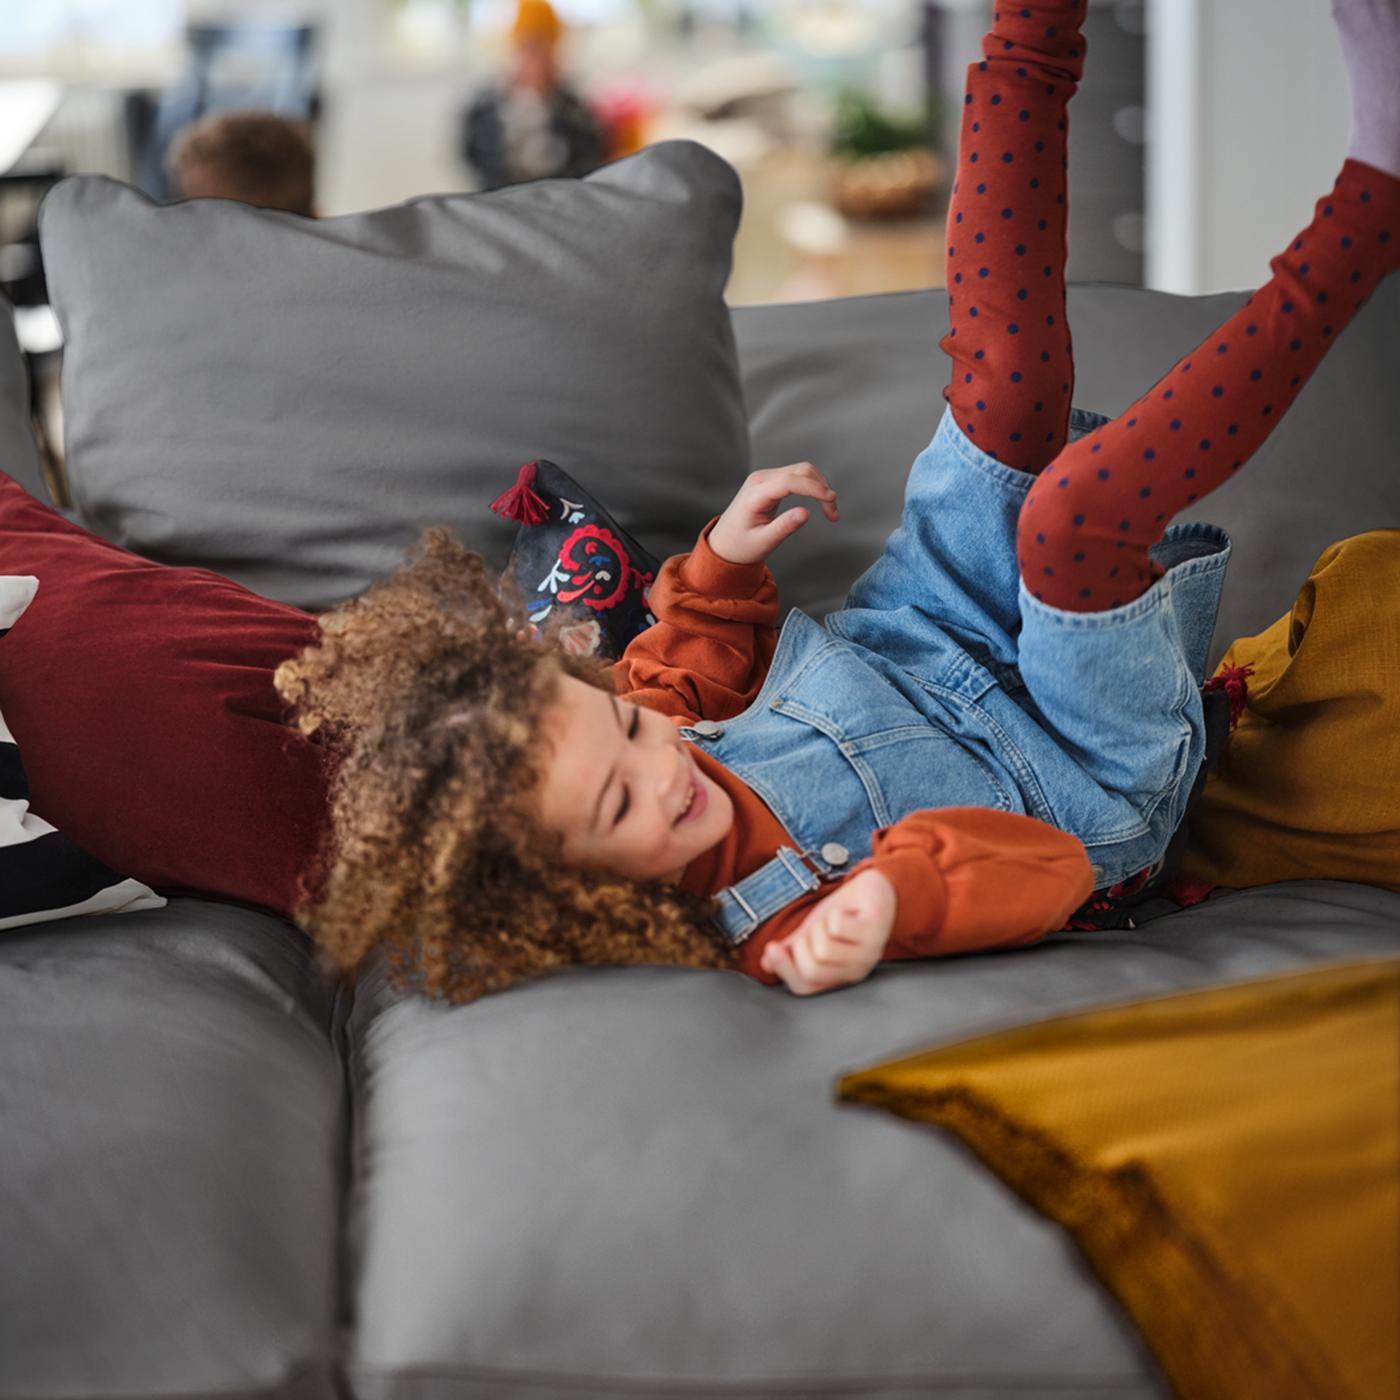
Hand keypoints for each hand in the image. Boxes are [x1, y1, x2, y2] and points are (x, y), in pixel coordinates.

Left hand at [708, 462, 839, 566]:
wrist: (725, 544)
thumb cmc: (741, 546)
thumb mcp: (763, 542)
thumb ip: (784, 527)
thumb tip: (805, 513)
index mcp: (755, 494)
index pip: (790, 481)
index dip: (813, 488)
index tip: (832, 500)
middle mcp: (760, 479)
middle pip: (801, 471)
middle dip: (822, 489)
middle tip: (833, 515)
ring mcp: (766, 478)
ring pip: (803, 471)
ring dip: (821, 487)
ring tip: (831, 512)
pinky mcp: (772, 481)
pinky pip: (798, 476)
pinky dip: (814, 487)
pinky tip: (821, 503)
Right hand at [759, 868, 895, 994]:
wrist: (875, 888)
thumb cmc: (845, 914)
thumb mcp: (811, 932)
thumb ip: (790, 949)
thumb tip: (766, 964)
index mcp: (839, 976)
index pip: (804, 987)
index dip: (784, 969)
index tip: (771, 948)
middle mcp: (855, 970)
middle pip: (811, 968)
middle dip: (802, 943)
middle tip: (813, 929)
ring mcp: (868, 952)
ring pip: (823, 948)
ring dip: (820, 926)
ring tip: (831, 919)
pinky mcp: (874, 930)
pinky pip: (838, 926)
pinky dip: (835, 913)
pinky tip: (846, 911)